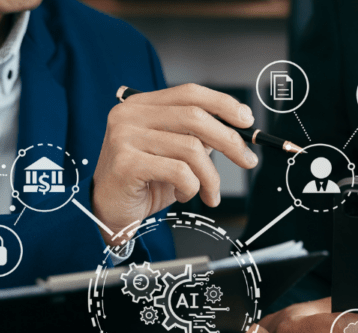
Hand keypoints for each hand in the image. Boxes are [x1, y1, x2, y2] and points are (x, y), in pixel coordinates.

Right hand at [91, 83, 259, 243]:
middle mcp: (130, 115)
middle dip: (230, 141)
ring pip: (192, 149)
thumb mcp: (174, 155)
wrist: (110, 213)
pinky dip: (192, 188)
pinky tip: (184, 195)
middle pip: (195, 117)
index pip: (190, 93)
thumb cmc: (143, 184)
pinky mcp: (126, 163)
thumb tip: (234, 133)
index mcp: (142, 106)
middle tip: (247, 160)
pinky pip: (179, 172)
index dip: (223, 104)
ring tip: (209, 193)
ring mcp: (125, 137)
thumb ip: (196, 139)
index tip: (247, 120)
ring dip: (211, 177)